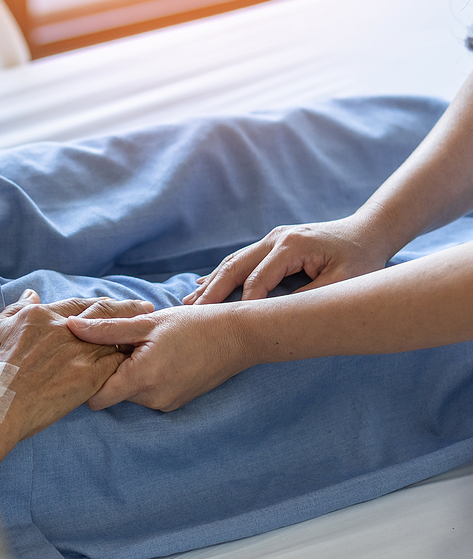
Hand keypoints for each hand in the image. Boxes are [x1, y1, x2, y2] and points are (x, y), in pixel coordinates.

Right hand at [0, 290, 152, 440]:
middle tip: (146, 308)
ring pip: (114, 337)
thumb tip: (32, 294)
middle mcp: (64, 330)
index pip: (78, 306)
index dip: (99, 305)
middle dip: (127, 310)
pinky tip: (141, 360)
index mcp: (40, 316)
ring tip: (151, 331)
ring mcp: (77, 353)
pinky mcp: (86, 378)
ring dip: (133, 334)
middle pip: (103, 314)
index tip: (115, 303)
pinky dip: (128, 360)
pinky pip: (115, 365)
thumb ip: (15, 310)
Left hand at [67, 305, 252, 411]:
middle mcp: (152, 399)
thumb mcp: (146, 322)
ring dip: (127, 373)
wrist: (237, 337)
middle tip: (115, 343)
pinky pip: (148, 394)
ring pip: (130, 393)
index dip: (85, 378)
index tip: (85, 357)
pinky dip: (144, 377)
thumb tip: (71, 326)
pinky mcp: (176, 403)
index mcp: (141, 379)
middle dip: (107, 371)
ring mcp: (166, 404)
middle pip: (112, 393)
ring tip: (139, 346)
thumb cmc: (192, 325)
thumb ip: (106, 328)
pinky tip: (155, 355)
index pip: (95, 398)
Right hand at [183, 216, 389, 304]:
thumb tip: (279, 316)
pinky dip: (221, 274)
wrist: (368, 231)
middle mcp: (275, 238)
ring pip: (233, 262)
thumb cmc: (361, 259)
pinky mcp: (271, 242)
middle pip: (235, 268)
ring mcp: (271, 237)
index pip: (258, 280)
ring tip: (189, 303)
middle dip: (212, 293)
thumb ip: (310, 298)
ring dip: (211, 283)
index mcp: (292, 246)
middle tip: (191, 314)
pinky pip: (241, 259)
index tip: (228, 327)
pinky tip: (204, 285)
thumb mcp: (344, 282)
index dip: (243, 305)